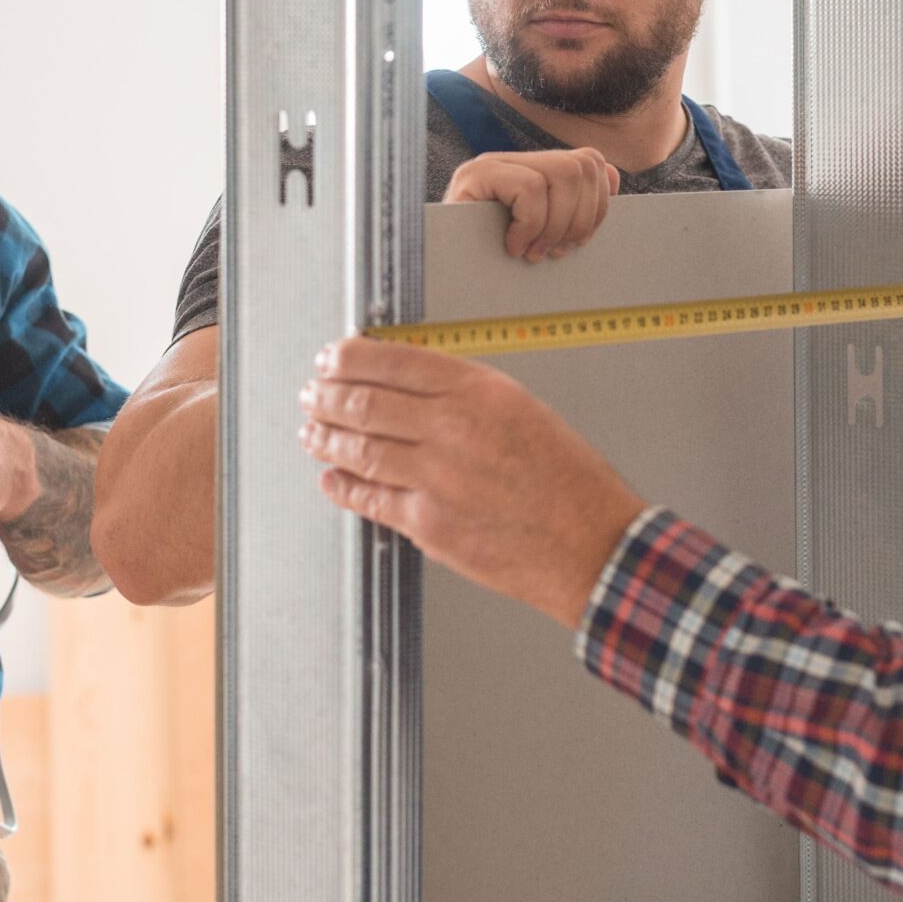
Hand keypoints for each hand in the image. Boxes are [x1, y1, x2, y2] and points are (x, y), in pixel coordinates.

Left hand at [298, 337, 646, 627]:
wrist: (590, 545)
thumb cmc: (568, 481)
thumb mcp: (522, 408)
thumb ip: (464, 393)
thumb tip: (408, 384)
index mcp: (478, 391)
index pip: (393, 360)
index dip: (349, 357)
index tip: (332, 357)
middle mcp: (452, 428)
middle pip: (364, 401)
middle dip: (326, 395)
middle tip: (312, 393)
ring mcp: (436, 478)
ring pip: (358, 449)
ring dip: (325, 438)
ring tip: (312, 431)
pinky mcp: (428, 524)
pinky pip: (370, 498)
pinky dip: (342, 486)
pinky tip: (331, 478)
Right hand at [445, 148, 621, 262]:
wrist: (443, 282)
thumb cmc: (493, 266)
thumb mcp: (543, 238)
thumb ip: (573, 208)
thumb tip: (612, 177)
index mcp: (530, 170)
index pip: (588, 163)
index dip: (598, 205)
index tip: (578, 242)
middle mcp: (512, 160)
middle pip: (581, 165)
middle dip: (581, 218)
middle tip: (555, 252)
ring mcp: (491, 163)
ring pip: (561, 174)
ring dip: (555, 224)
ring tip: (533, 252)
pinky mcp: (474, 176)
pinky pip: (529, 188)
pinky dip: (530, 225)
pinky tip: (512, 246)